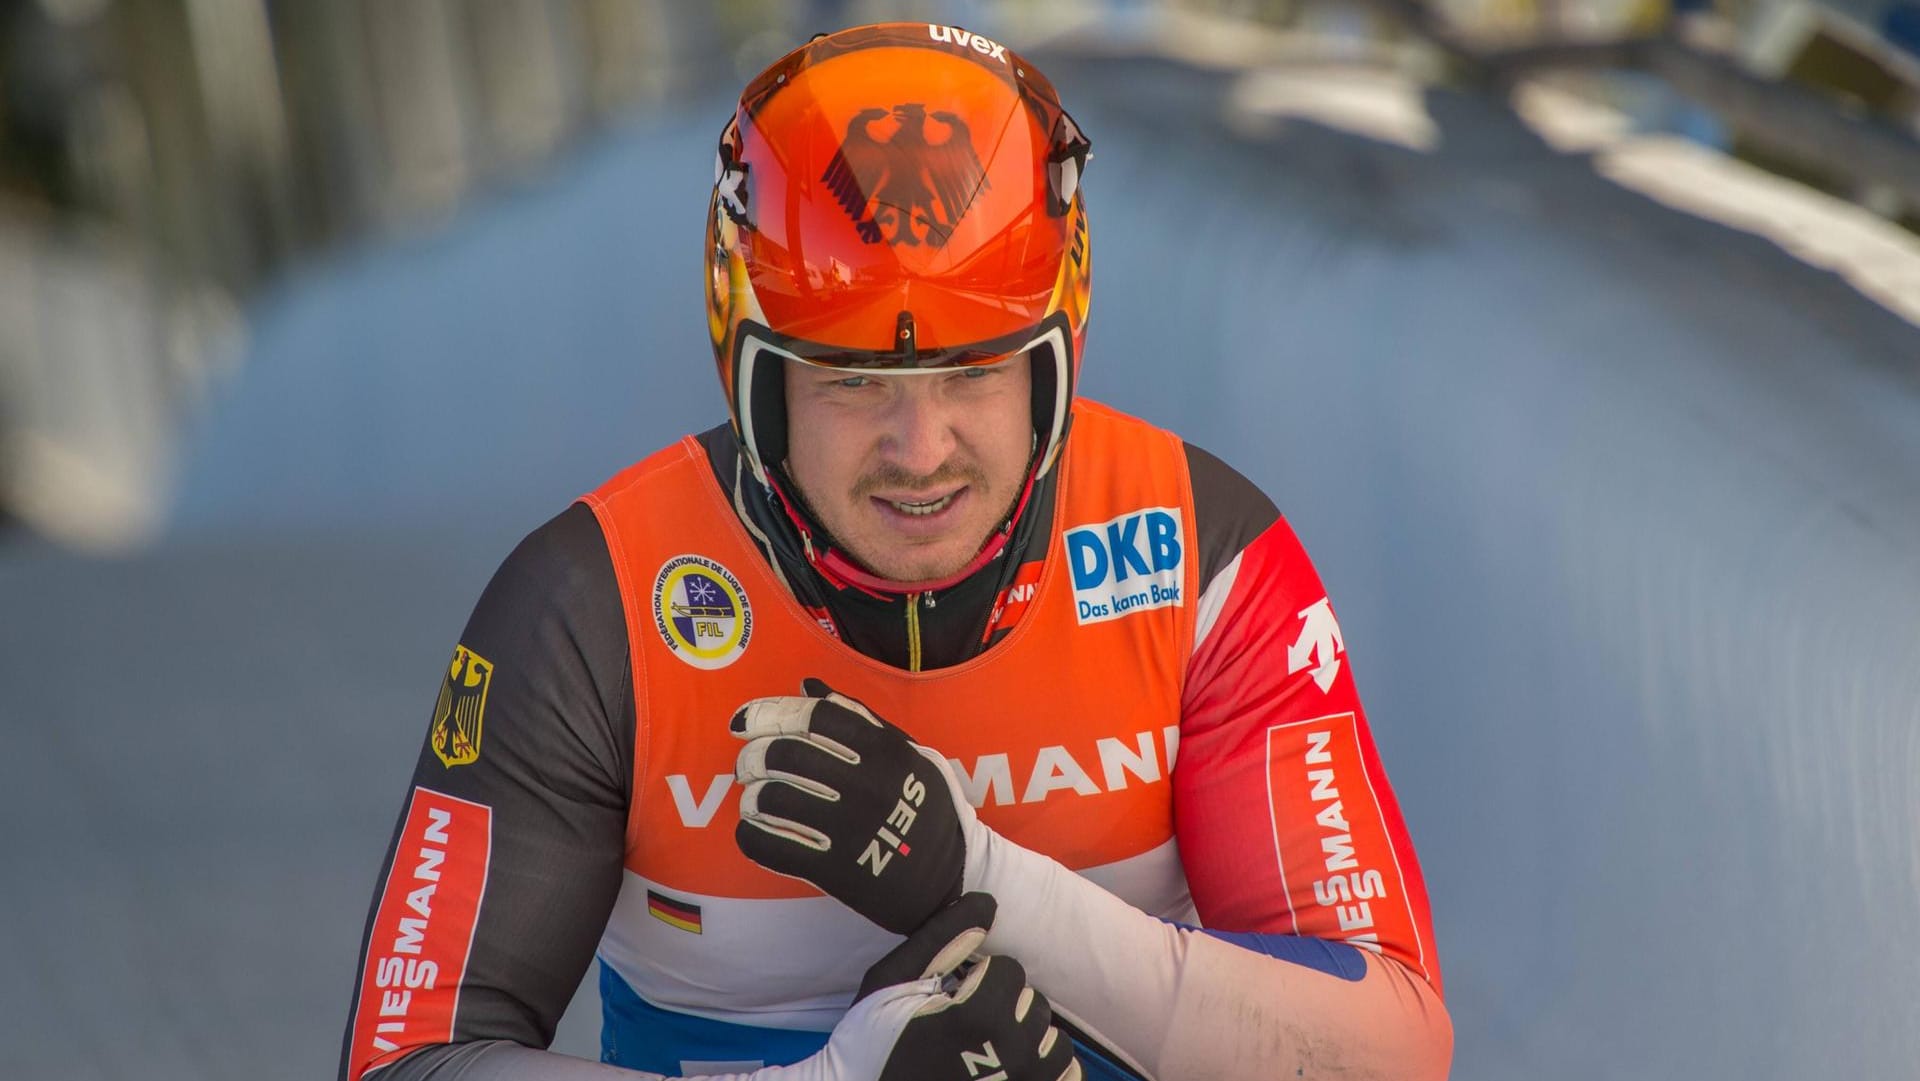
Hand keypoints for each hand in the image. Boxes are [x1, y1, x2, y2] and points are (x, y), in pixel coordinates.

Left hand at [731, 679, 971, 933]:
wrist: (949, 879)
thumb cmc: (925, 809)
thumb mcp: (908, 753)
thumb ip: (858, 717)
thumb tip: (808, 686)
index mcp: (885, 751)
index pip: (814, 716)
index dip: (770, 712)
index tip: (744, 721)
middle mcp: (866, 785)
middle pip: (784, 755)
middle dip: (752, 756)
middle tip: (748, 764)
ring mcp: (849, 829)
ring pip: (771, 799)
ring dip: (752, 796)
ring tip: (755, 799)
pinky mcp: (834, 869)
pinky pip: (771, 845)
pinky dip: (751, 833)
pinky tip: (758, 829)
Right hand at [814, 892, 1079, 1080]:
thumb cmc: (871, 1042)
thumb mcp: (892, 982)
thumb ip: (942, 938)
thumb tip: (988, 903)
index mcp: (980, 1017)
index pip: (1011, 970)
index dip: (981, 977)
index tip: (955, 994)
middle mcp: (1011, 1056)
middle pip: (1035, 1005)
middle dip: (1006, 1005)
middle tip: (971, 1021)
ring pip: (1056, 1047)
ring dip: (1031, 1038)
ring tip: (996, 1043)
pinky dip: (1045, 1071)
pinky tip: (1015, 1067)